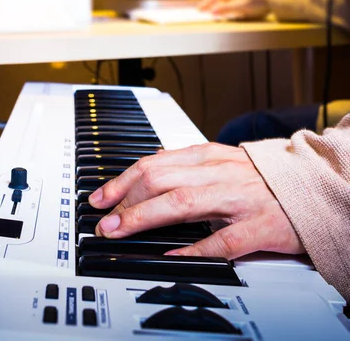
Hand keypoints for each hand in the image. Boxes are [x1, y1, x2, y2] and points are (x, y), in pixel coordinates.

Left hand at [88, 143, 304, 259]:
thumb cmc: (260, 176)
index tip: (100, 198)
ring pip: (183, 203)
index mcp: (208, 156)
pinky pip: (221, 240)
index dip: (122, 181)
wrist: (309, 185)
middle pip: (161, 180)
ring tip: (120, 232)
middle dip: (125, 201)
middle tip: (103, 221)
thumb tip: (151, 161)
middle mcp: (219, 173)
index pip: (154, 163)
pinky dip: (193, 248)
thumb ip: (186, 162)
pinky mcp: (258, 227)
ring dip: (144, 218)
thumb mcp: (221, 158)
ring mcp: (238, 200)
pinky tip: (171, 255)